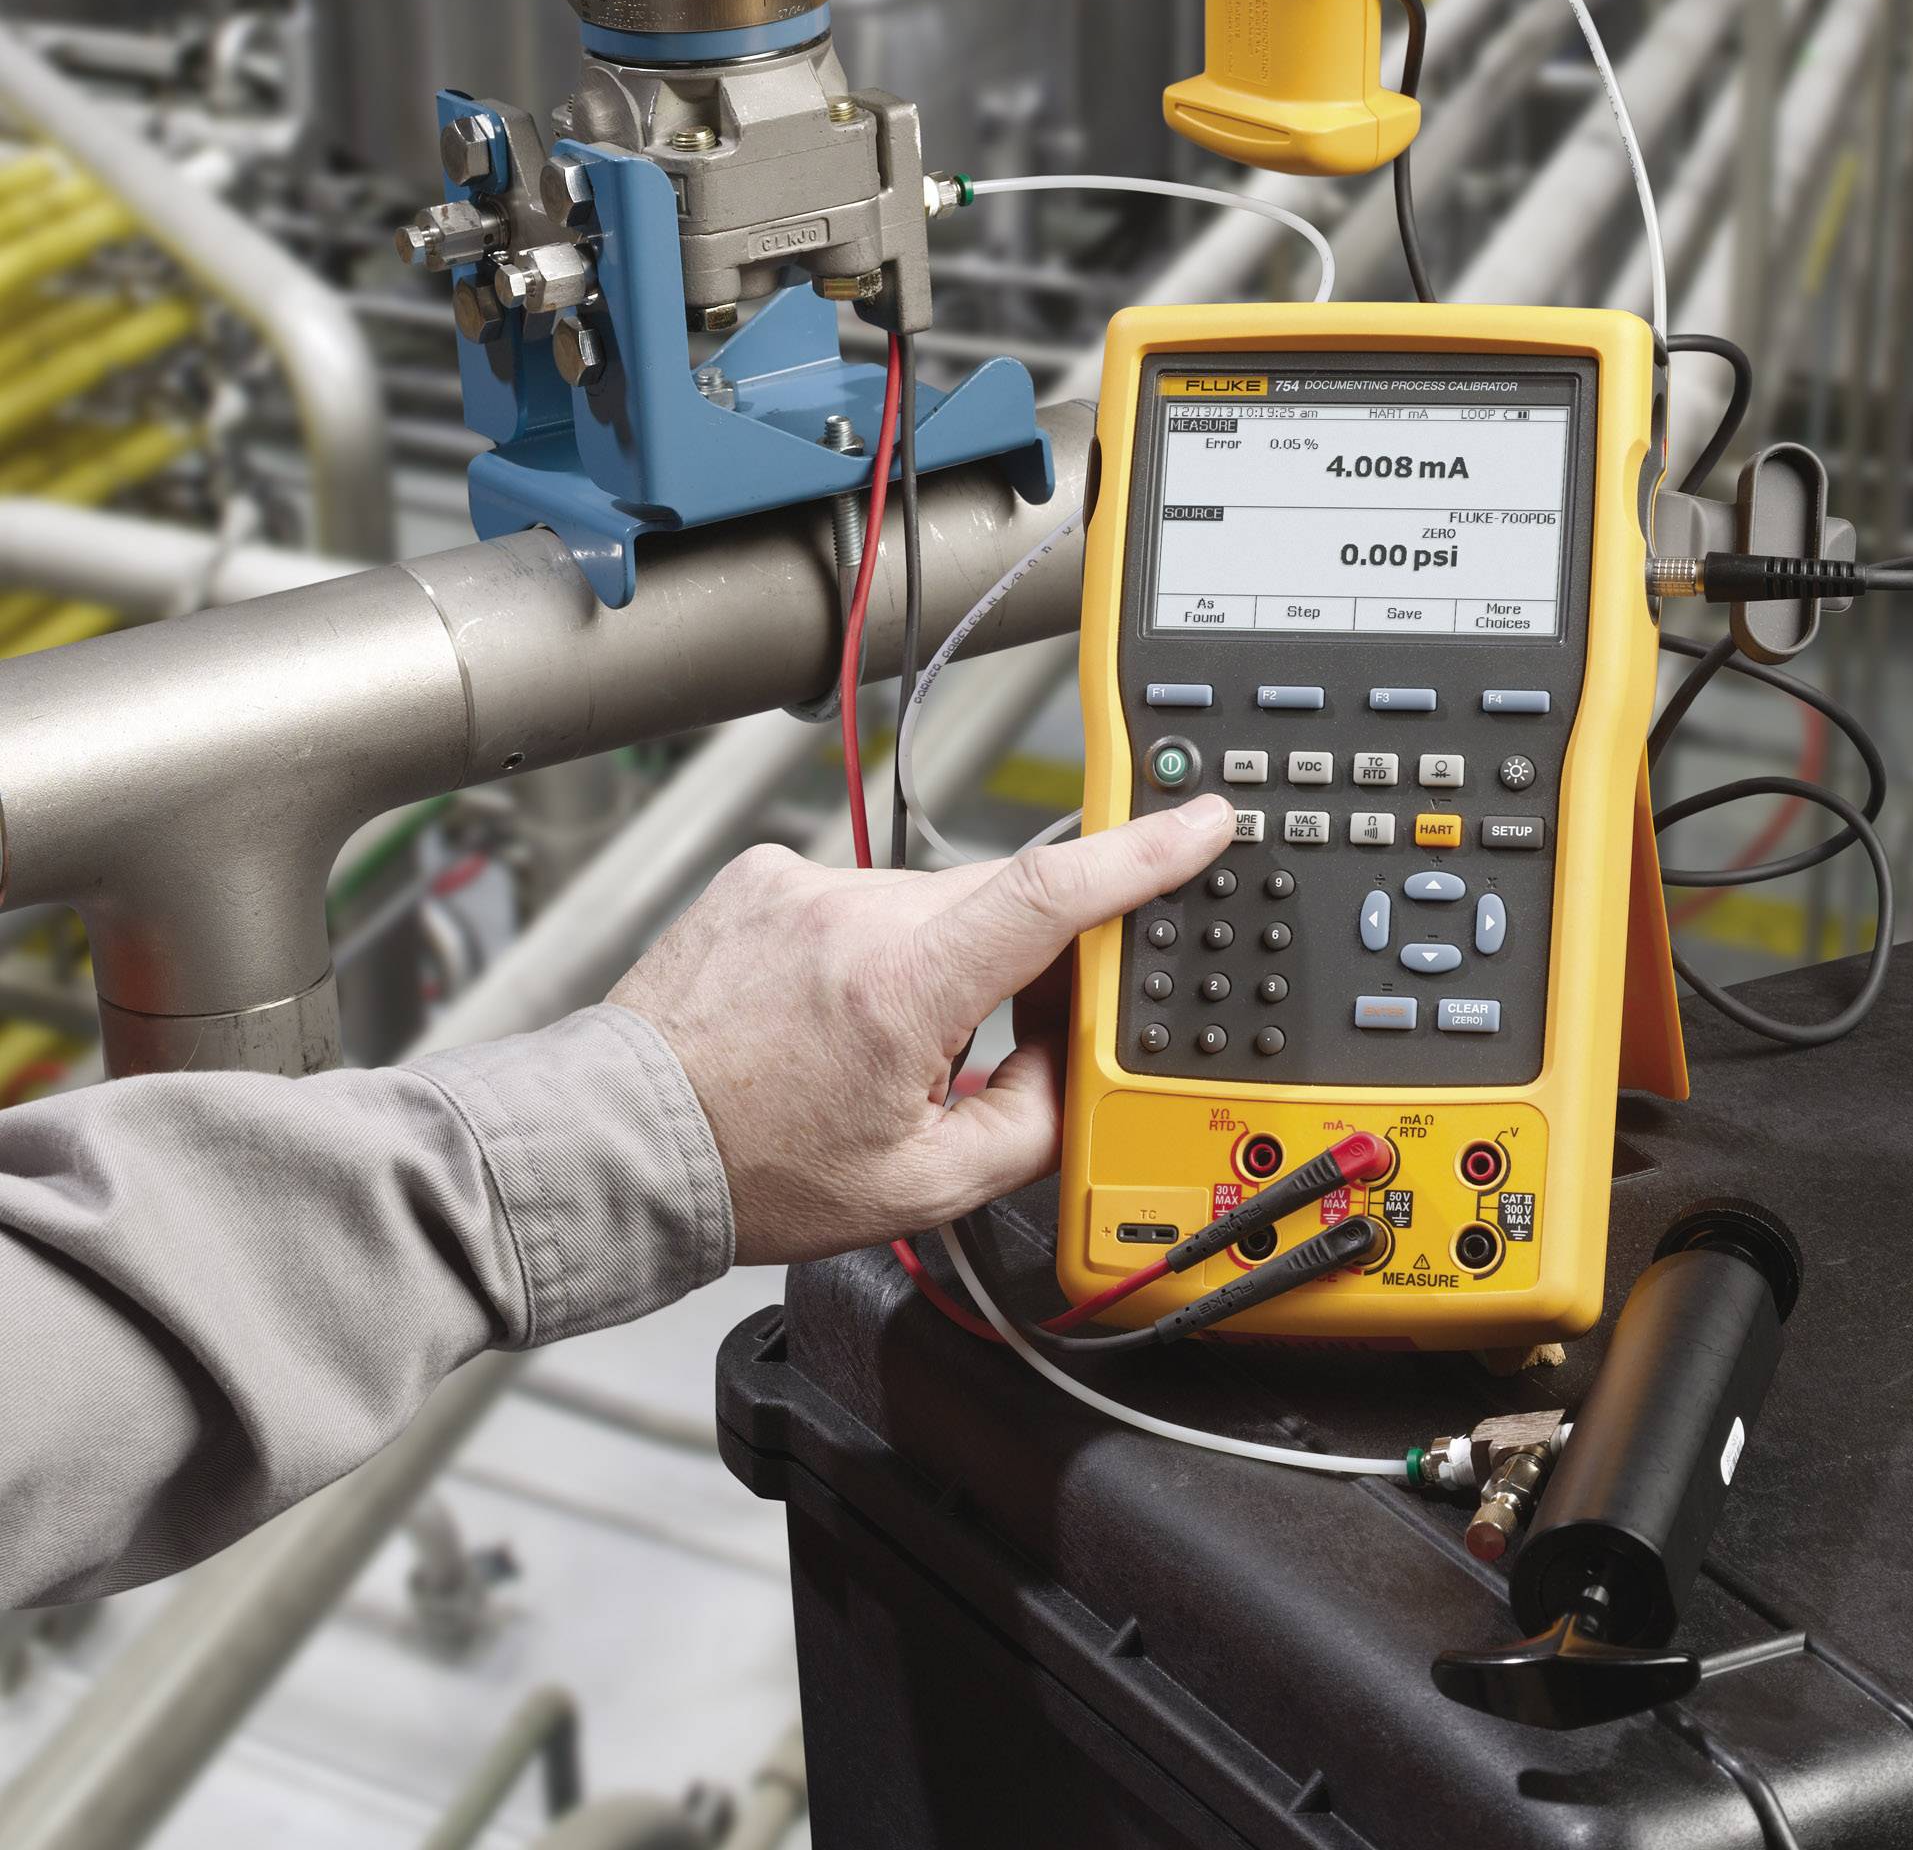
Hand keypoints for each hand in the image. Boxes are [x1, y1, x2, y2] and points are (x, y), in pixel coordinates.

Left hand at [610, 792, 1236, 1264]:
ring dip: (930, 963)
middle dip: (1016, 963)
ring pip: (924, 905)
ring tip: (863, 1053)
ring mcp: (799, 884)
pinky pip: (857, 900)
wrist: (617, 1142)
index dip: (1141, 855)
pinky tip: (821, 1018)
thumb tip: (1068, 1069)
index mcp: (902, 986)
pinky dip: (864, 949)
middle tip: (987, 1045)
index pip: (1052, 892)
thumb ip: (1030, 1124)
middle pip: (996, 903)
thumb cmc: (749, 1170)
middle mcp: (851, 912)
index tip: (1199, 821)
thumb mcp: (922, 1188)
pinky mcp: (760, 876)